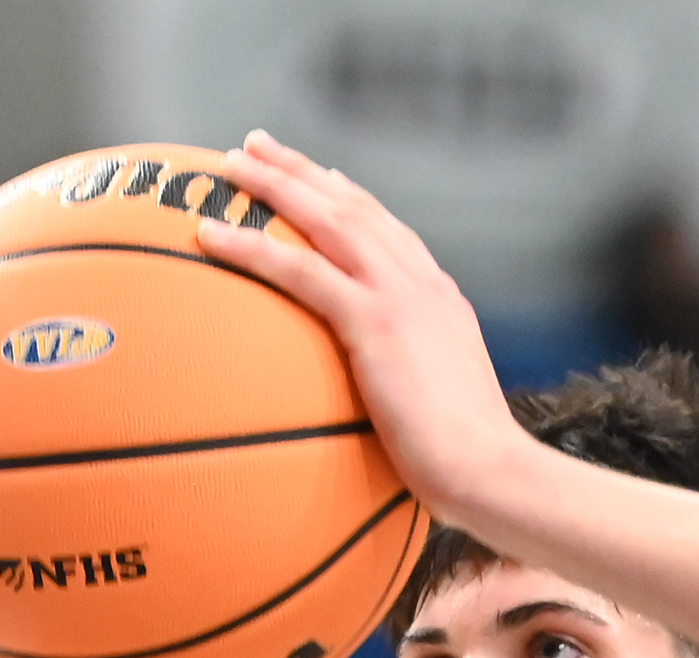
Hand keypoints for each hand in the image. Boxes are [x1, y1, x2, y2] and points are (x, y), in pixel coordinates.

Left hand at [197, 131, 528, 523]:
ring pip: (325, 220)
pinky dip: (251, 247)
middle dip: (303, 171)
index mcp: (440, 300)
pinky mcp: (374, 322)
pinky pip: (299, 271)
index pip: (391, 233)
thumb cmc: (466, 466)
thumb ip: (414, 392)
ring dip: (274, 185)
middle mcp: (421, 284)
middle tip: (256, 146)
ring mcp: (400, 297)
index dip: (353, 200)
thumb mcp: (443, 414)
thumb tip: (390, 414)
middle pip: (353, 208)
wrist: (490, 470)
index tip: (323, 178)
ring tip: (228, 165)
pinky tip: (208, 235)